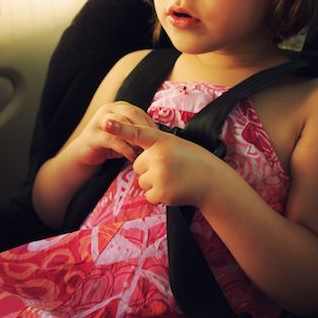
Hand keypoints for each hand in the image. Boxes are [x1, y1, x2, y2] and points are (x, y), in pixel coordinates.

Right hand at [71, 101, 156, 165]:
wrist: (86, 154)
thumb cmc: (110, 144)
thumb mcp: (126, 136)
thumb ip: (139, 132)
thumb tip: (161, 137)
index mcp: (119, 107)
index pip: (139, 112)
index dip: (150, 125)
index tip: (158, 140)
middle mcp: (109, 109)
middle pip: (131, 113)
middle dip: (144, 129)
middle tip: (153, 144)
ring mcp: (99, 120)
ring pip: (121, 124)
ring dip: (135, 139)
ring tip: (143, 151)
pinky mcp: (92, 135)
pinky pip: (112, 139)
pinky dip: (125, 148)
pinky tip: (131, 157)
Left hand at [104, 119, 221, 206]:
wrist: (212, 181)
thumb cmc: (192, 160)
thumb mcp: (174, 144)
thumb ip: (155, 145)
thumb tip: (137, 154)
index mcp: (162, 140)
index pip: (136, 133)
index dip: (119, 128)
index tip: (105, 122)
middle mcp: (159, 156)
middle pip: (137, 165)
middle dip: (149, 169)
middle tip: (170, 168)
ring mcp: (160, 175)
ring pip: (142, 181)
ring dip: (153, 183)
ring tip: (173, 178)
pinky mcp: (162, 192)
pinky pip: (148, 195)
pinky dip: (158, 195)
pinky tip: (174, 188)